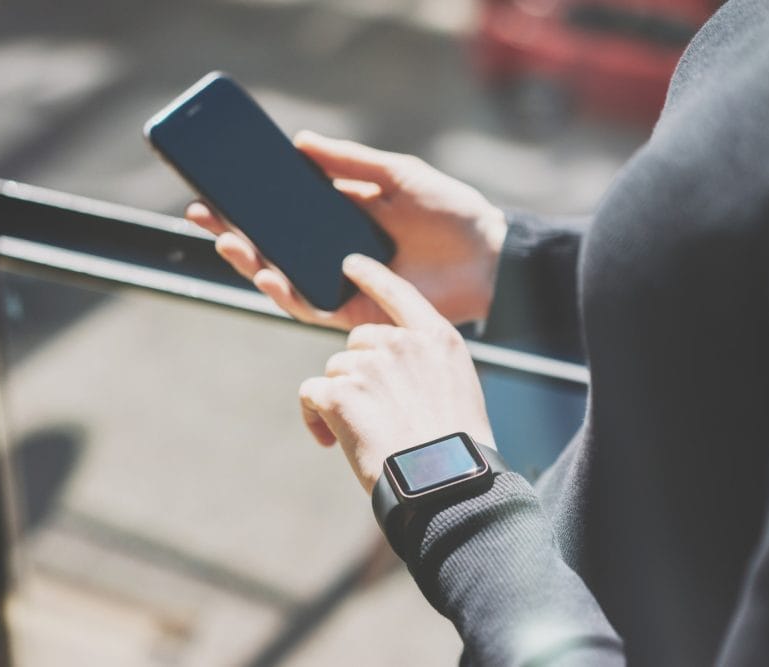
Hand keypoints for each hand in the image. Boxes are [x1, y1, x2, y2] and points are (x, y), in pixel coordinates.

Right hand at [185, 131, 506, 329]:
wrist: (488, 255)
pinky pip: (311, 306)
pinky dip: (287, 292)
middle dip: (233, 233)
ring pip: (283, 279)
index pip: (283, 213)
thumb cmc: (449, 210)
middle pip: (272, 246)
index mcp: (341, 218)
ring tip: (226, 241)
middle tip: (201, 214)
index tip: (214, 189)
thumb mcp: (396, 174)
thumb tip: (299, 142)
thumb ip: (349, 162)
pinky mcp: (354, 312)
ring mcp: (341, 284)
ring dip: (250, 264)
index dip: (248, 204)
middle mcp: (334, 253)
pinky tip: (267, 274)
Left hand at [299, 254, 495, 493]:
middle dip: (359, 372)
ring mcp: (368, 366)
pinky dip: (314, 417)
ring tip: (362, 435)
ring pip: (334, 370)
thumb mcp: (457, 391)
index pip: (399, 293)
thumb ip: (424, 365)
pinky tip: (332, 441)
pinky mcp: (338, 393)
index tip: (350, 264)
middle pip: (357, 342)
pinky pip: (311, 393)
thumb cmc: (454, 450)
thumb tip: (390, 368)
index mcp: (437, 339)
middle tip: (375, 413)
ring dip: (339, 398)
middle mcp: (401, 344)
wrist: (442, 484)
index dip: (373, 276)